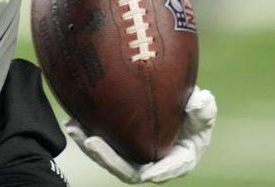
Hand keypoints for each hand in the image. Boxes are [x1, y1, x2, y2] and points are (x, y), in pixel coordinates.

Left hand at [64, 87, 216, 182]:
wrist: (176, 108)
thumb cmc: (194, 115)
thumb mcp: (203, 113)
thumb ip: (203, 109)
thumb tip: (198, 101)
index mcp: (174, 161)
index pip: (163, 171)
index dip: (158, 173)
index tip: (149, 174)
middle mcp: (149, 163)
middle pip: (126, 168)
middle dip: (107, 158)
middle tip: (91, 142)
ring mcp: (132, 155)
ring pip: (108, 156)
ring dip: (88, 145)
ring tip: (73, 128)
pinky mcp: (118, 144)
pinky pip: (101, 142)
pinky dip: (85, 132)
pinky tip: (71, 119)